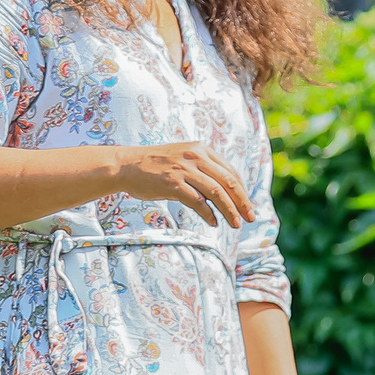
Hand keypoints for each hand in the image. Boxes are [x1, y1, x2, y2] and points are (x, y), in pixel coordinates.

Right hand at [115, 142, 253, 226]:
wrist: (125, 165)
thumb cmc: (156, 166)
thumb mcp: (184, 159)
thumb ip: (204, 170)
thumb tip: (227, 193)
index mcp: (201, 150)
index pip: (231, 172)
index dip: (243, 191)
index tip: (248, 206)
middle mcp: (195, 157)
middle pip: (229, 183)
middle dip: (242, 203)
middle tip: (250, 218)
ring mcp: (183, 169)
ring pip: (217, 193)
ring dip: (229, 211)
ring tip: (235, 224)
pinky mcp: (172, 183)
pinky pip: (198, 201)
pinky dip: (208, 214)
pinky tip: (213, 222)